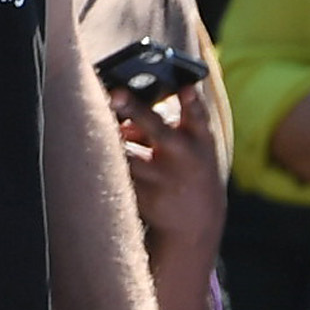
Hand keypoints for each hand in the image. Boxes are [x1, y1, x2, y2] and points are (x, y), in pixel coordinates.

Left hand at [113, 82, 223, 263]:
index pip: (198, 115)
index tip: (185, 88)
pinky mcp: (142, 195)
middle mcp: (183, 156)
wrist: (197, 221)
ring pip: (126, 150)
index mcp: (200, 139)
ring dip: (115, 139)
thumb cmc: (187, 168)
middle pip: (156, 129)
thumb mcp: (189, 144)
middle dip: (136, 110)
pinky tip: (114, 163)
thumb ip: (159, 124)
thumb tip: (120, 124)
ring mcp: (162, 178)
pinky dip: (109, 159)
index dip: (192, 101)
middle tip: (116, 94)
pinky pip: (116, 168)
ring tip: (115, 137)